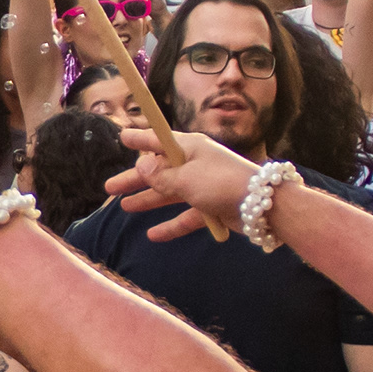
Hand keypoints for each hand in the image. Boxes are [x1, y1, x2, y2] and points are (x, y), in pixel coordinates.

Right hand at [111, 126, 267, 240]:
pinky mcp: (211, 208)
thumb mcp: (185, 178)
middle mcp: (195, 164)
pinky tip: (153, 235)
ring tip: (125, 207)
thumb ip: (161, 176)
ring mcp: (203, 186)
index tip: (121, 137)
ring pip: (169, 194)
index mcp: (189, 148)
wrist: (262, 204)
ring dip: (148, 200)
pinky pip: (185, 216)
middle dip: (134, 179)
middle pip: (158, 171)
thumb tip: (142, 166)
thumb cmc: (221, 182)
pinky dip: (170, 225)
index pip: (158, 140)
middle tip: (109, 187)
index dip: (139, 139)